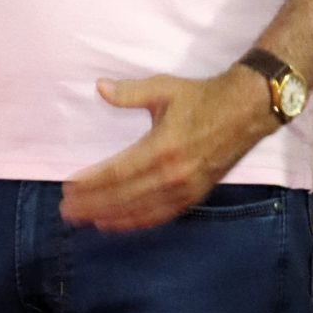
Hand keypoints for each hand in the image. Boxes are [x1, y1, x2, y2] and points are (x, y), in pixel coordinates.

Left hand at [60, 68, 274, 231]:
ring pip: (140, 211)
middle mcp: (172, 174)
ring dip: (110, 217)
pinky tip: (119, 224)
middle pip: (123, 197)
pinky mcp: (195, 195)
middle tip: (67, 210)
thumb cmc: (202, 98)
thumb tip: (100, 88)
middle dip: (92, 205)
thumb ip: (129, 93)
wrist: (246, 110)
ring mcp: (185, 189)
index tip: (68, 188)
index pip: (116, 173)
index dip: (90, 183)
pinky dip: (137, 222)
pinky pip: (161, 215)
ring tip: (85, 220)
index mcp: (161, 148)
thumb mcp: (164, 89)